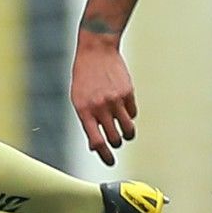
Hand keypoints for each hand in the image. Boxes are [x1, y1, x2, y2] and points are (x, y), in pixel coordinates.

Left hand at [70, 36, 136, 165]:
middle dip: (116, 143)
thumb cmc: (84, 78)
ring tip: (124, 131)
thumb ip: (87, 122)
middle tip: (115, 140)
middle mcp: (100, 107)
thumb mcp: (78, 99)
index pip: (97, 142)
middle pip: (115, 139)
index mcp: (84, 110)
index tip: (111, 162)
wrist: (96, 50)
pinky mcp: (127, 92)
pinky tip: (123, 107)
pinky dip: (129, 115)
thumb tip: (95, 147)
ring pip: (128, 130)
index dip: (105, 156)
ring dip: (127, 134)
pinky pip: (132, 113)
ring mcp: (115, 100)